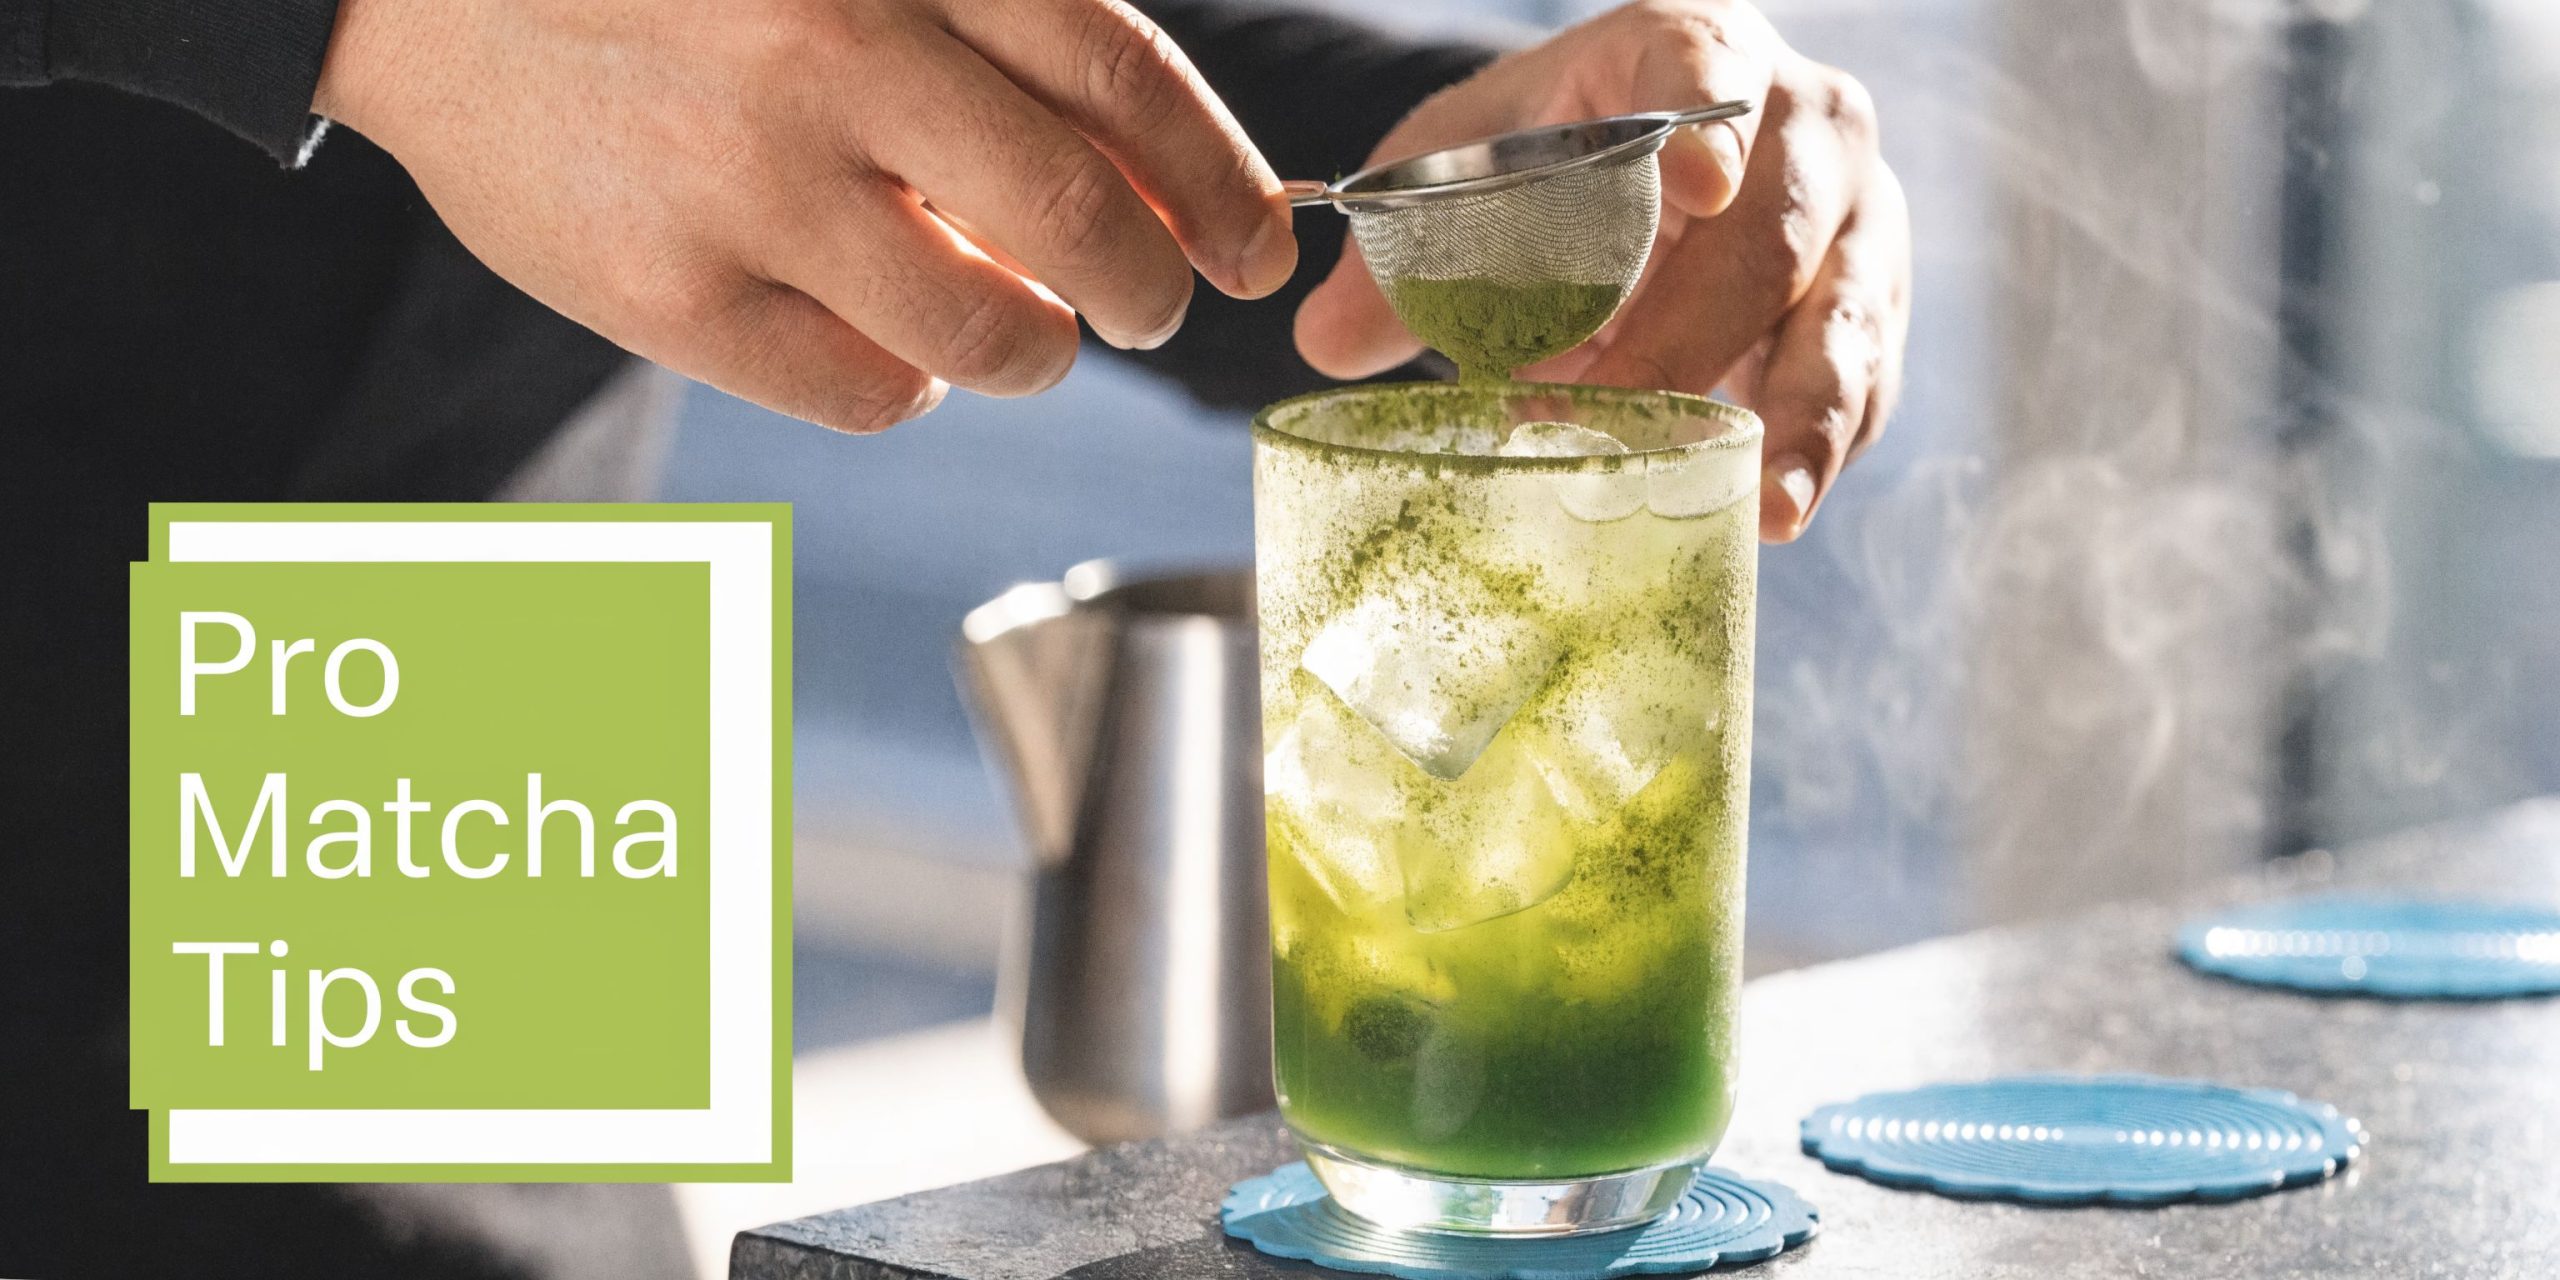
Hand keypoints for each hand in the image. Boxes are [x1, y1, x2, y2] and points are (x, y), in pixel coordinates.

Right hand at [315, 0, 1298, 431]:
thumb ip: (987, 29)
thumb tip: (1154, 174)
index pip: (1125, 78)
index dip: (1220, 181)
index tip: (1259, 243)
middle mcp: (831, 58)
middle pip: (1083, 224)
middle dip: (1151, 290)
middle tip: (1152, 306)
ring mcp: (745, 186)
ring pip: (990, 335)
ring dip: (1037, 349)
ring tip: (1019, 327)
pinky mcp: (667, 296)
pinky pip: (870, 392)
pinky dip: (910, 380)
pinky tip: (882, 335)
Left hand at [1295, 0, 1908, 541]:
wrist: (1652, 173)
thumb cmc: (1556, 160)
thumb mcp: (1465, 177)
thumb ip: (1399, 253)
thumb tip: (1323, 340)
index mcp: (1698, 53)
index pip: (1709, 77)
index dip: (1704, 127)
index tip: (1693, 185)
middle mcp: (1808, 126)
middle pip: (1771, 234)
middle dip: (1687, 336)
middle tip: (1602, 414)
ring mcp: (1859, 223)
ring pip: (1843, 322)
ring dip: (1794, 421)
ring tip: (1759, 506)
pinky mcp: (1871, 313)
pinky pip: (1862, 387)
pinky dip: (1814, 453)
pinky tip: (1769, 512)